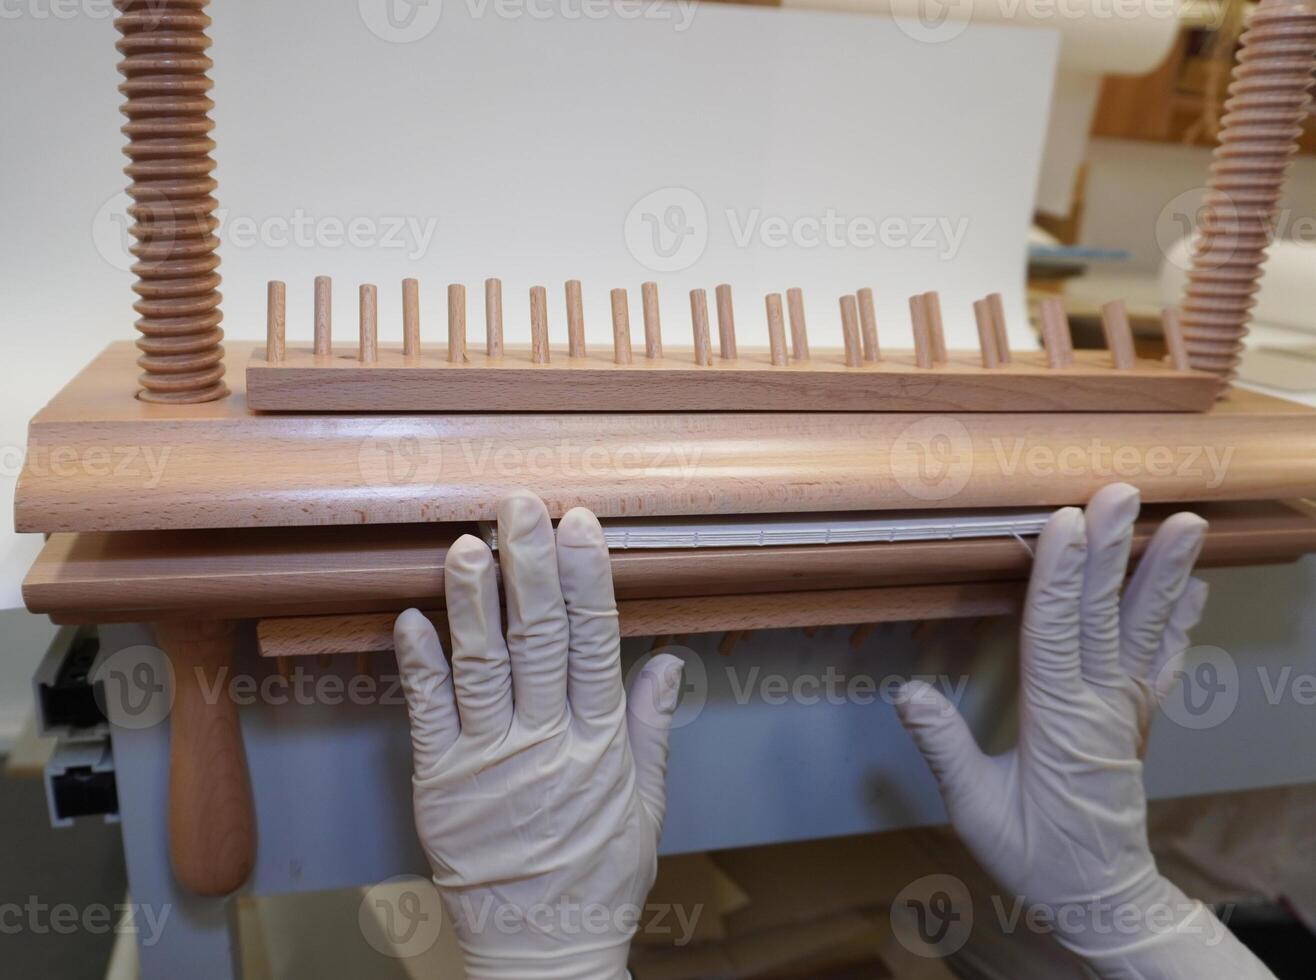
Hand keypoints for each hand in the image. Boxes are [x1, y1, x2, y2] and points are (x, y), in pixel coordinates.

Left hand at [393, 492, 683, 979]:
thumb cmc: (598, 876)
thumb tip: (669, 661)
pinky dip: (419, 665)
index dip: (587, 580)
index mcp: (599, 742)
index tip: (581, 526)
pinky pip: (428, 714)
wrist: (542, 948)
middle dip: (531, 567)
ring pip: (482, 666)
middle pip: (539, 640)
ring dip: (475, 602)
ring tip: (468, 544)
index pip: (596, 643)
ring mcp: (489, 760)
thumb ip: (650, 728)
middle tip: (521, 507)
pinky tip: (411, 618)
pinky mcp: (441, 783)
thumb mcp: (646, 805)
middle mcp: (545, 741)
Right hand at [896, 483, 1273, 978]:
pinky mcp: (1139, 716)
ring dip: (1163, 572)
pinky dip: (1183, 618)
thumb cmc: (1034, 855)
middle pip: (1108, 616)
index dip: (1060, 577)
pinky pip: (1164, 659)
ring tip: (1186, 523)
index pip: (1056, 635)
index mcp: (1060, 722)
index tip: (1064, 522)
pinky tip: (1197, 585)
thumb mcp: (976, 812)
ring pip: (1147, 629)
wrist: (1102, 897)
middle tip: (1124, 492)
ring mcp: (1129, 707)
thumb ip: (945, 748)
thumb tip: (908, 693)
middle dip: (1114, 550)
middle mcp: (1103, 705)